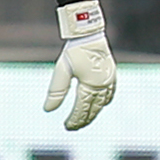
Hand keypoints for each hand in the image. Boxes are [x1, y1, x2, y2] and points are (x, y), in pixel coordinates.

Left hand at [44, 0, 116, 129]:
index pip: (81, 109)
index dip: (74, 119)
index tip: (67, 126)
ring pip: (102, 104)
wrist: (88, 32)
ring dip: (93, 113)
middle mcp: (102, 85)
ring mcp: (109, 80)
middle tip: (73, 127)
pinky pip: (110, 94)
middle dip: (83, 119)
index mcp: (90, 85)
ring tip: (83, 120)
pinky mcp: (112, 74)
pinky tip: (99, 106)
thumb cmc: (73, 51)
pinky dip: (103, 103)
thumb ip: (55, 92)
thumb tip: (47, 110)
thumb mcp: (61, 71)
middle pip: (92, 109)